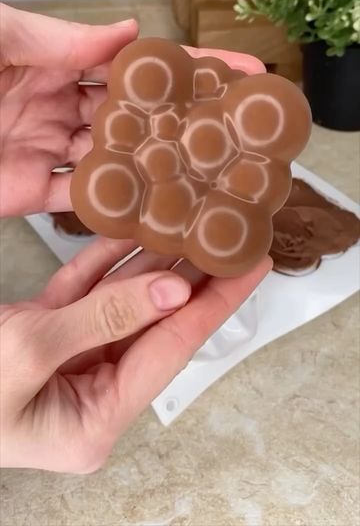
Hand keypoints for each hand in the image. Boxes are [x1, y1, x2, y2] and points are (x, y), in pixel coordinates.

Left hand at [0, 2, 264, 216]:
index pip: (134, 63)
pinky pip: (81, 199)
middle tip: (236, 128)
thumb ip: (60, 38)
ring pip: (117, 159)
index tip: (234, 69)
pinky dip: (114, 203)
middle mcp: (57, 105)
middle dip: (185, 119)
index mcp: (54, 62)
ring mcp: (46, 150)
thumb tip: (127, 32)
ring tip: (208, 171)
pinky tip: (153, 207)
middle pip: (136, 114)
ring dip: (158, 166)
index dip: (185, 65)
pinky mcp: (29, 191)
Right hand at [0, 236, 271, 472]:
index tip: (253, 269)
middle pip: (152, 325)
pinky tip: (131, 233)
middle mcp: (88, 391)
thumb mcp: (29, 353)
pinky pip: (83, 293)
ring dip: (149, 264)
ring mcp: (66, 359)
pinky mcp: (43, 334)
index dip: (214, 306)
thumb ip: (105, 319)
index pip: (170, 350)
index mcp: (94, 418)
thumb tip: (172, 292)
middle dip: (190, 281)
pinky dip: (103, 263)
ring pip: (120, 303)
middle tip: (230, 241)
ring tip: (190, 228)